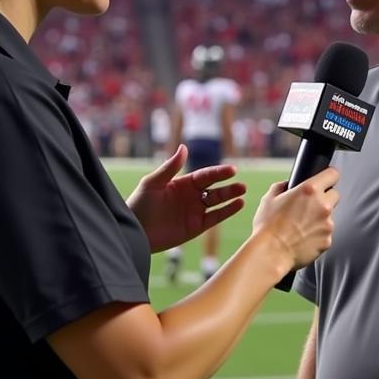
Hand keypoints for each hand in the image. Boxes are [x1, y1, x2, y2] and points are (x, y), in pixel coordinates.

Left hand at [126, 145, 245, 252]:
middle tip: (241, 184)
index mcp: (182, 183)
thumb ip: (170, 167)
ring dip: (230, 197)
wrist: (135, 232)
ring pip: (217, 202)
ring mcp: (195, 211)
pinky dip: (227, 211)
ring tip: (242, 192)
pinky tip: (238, 205)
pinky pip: (215, 217)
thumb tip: (184, 147)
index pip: (205, 176)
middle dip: (228, 186)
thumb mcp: (153, 183)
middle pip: (214, 189)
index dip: (218, 173)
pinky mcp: (196, 227)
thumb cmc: (140, 205)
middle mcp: (191, 196)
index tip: (232, 170)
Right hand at [252, 168, 338, 271]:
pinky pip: (326, 234)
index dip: (329, 177)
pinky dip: (318, 235)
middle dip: (325, 199)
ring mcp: (327, 224)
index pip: (333, 174)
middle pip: (335, 195)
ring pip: (329, 217)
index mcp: (309, 190)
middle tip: (309, 207)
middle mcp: (322, 205)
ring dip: (320, 219)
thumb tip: (286, 185)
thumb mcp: (269, 199)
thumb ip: (281, 187)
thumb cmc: (268, 227)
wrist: (271, 253)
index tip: (326, 181)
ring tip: (301, 227)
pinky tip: (303, 239)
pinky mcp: (328, 240)